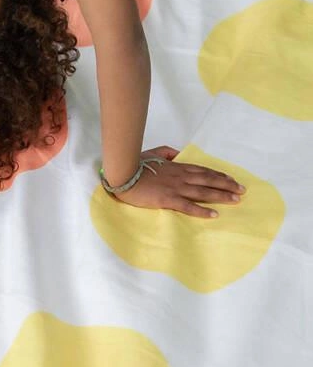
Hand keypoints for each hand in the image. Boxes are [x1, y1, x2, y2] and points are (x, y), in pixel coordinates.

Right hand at [111, 146, 245, 218]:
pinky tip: (214, 214)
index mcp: (177, 166)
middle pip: (208, 180)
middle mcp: (181, 176)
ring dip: (221, 195)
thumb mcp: (154, 153)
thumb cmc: (136, 164)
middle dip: (227, 185)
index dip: (218, 175)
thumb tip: (178, 154)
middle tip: (242, 190)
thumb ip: (168, 152)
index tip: (231, 179)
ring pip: (203, 192)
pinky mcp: (168, 199)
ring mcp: (176, 188)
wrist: (124, 173)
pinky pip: (189, 206)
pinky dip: (202, 210)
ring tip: (236, 200)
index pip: (203, 170)